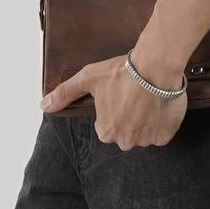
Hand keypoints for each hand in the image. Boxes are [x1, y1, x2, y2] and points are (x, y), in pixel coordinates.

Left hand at [41, 51, 187, 150]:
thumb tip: (43, 106)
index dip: (113, 109)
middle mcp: (126, 142)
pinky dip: (162, 122)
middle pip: (126, 132)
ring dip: (146, 119)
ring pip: (145, 132)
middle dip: (130, 118)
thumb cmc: (120, 73)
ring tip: (148, 98)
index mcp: (106, 132)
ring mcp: (147, 140)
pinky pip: (162, 132)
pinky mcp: (166, 135)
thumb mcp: (88, 78)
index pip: (107, 126)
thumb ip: (65, 93)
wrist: (155, 67)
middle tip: (134, 96)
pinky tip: (159, 105)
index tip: (120, 95)